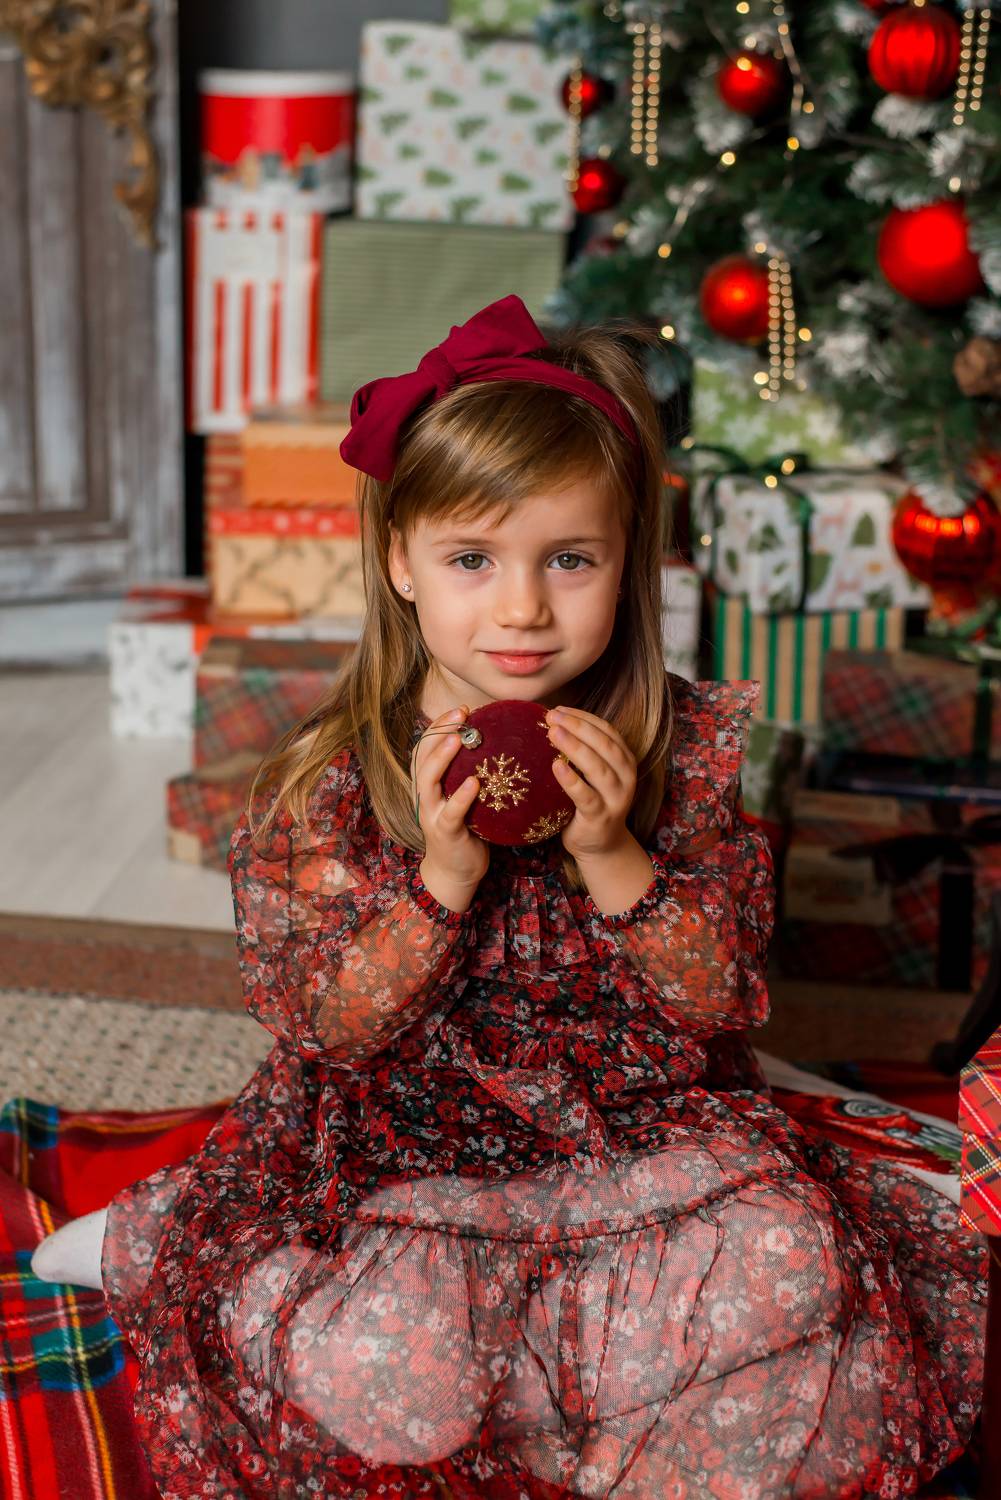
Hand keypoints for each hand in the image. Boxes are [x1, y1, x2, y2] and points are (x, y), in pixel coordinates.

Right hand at [412, 706, 489, 902]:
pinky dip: (461, 797)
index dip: (439, 726)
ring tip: (458, 740)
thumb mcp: (467, 797)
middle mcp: (425, 795)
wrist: (457, 871)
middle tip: (461, 714)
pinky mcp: (444, 832)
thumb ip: (473, 773)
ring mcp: (431, 813)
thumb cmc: (467, 828)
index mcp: (429, 783)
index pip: (426, 746)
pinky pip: (451, 813)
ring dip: (442, 758)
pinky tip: (474, 784)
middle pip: (423, 756)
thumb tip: (501, 743)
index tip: (461, 709)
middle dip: (440, 732)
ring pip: (429, 781)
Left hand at [545, 706, 637, 860]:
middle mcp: (626, 777)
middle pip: (604, 745)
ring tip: (554, 733)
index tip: (559, 708)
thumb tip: (549, 723)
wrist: (601, 846)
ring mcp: (615, 798)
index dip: (584, 717)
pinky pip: (586, 796)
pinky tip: (556, 766)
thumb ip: (582, 752)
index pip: (607, 731)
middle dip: (578, 727)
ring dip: (575, 748)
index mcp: (625, 761)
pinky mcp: (600, 817)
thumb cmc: (591, 802)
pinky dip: (571, 780)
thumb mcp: (593, 774)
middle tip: (553, 716)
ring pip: (598, 768)